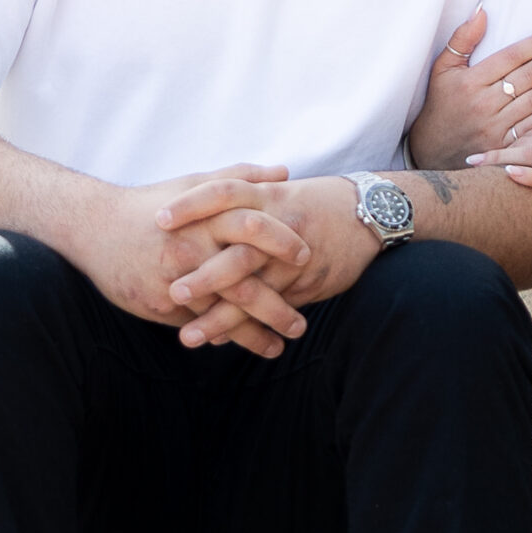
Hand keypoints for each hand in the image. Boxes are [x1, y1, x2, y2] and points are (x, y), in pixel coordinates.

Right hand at [64, 164, 309, 349]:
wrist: (93, 227)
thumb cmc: (150, 204)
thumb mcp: (194, 184)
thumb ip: (240, 178)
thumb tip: (286, 171)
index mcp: (205, 216)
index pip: (255, 227)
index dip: (284, 243)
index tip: (308, 258)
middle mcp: (192, 248)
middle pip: (244, 281)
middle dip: (277, 306)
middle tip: (301, 324)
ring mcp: (175, 278)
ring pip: (222, 312)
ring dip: (254, 333)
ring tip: (280, 345)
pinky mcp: (158, 302)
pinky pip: (196, 324)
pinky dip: (220, 336)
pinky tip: (240, 345)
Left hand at [160, 173, 377, 351]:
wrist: (371, 214)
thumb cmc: (317, 202)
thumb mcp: (279, 191)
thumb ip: (244, 200)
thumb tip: (199, 208)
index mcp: (268, 195)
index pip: (223, 192)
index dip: (191, 204)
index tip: (160, 219)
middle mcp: (279, 227)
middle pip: (237, 251)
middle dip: (204, 277)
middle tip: (171, 294)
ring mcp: (293, 259)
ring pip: (254, 292)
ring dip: (220, 318)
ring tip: (189, 339)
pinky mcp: (306, 284)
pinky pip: (274, 309)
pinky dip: (247, 328)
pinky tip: (223, 342)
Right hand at [406, 7, 531, 168]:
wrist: (431, 149)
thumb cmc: (440, 103)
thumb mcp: (442, 68)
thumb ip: (462, 39)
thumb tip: (482, 11)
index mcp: (470, 82)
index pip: (510, 58)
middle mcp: (484, 103)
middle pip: (527, 78)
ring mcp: (495, 127)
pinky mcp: (503, 146)